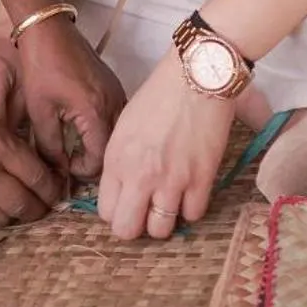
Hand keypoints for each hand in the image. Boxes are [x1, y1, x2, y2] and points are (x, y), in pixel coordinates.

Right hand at [0, 88, 65, 227]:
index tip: (57, 191)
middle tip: (45, 207)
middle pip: (23, 204)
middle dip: (40, 209)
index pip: (37, 177)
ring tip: (21, 209)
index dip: (53, 189)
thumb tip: (42, 172)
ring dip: (16, 216)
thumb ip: (15, 146)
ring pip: (2, 217)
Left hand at [16, 17, 126, 179]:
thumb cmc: (41, 68)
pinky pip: (117, 118)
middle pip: (114, 149)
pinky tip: (85, 129)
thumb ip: (50, 147)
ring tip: (76, 147)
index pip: (100, 159)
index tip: (63, 165)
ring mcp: (118, 93)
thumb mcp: (40, 112)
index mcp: (96, 111)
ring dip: (100, 146)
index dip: (81, 170)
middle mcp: (115, 104)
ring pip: (117, 135)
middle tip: (70, 161)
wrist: (48, 29)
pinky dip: (104, 130)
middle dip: (93, 161)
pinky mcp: (115, 86)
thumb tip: (58, 173)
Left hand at [96, 54, 234, 241]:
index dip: (117, 211)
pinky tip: (191, 191)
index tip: (128, 204)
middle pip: (127, 230)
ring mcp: (171, 180)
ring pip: (161, 231)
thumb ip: (120, 160)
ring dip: (164, 220)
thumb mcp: (125, 125)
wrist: (196, 76)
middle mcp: (139, 175)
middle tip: (146, 212)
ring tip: (170, 203)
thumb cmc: (160, 94)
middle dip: (135, 226)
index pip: (106, 211)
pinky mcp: (201, 179)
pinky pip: (193, 215)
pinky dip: (192, 208)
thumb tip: (123, 187)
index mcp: (116, 159)